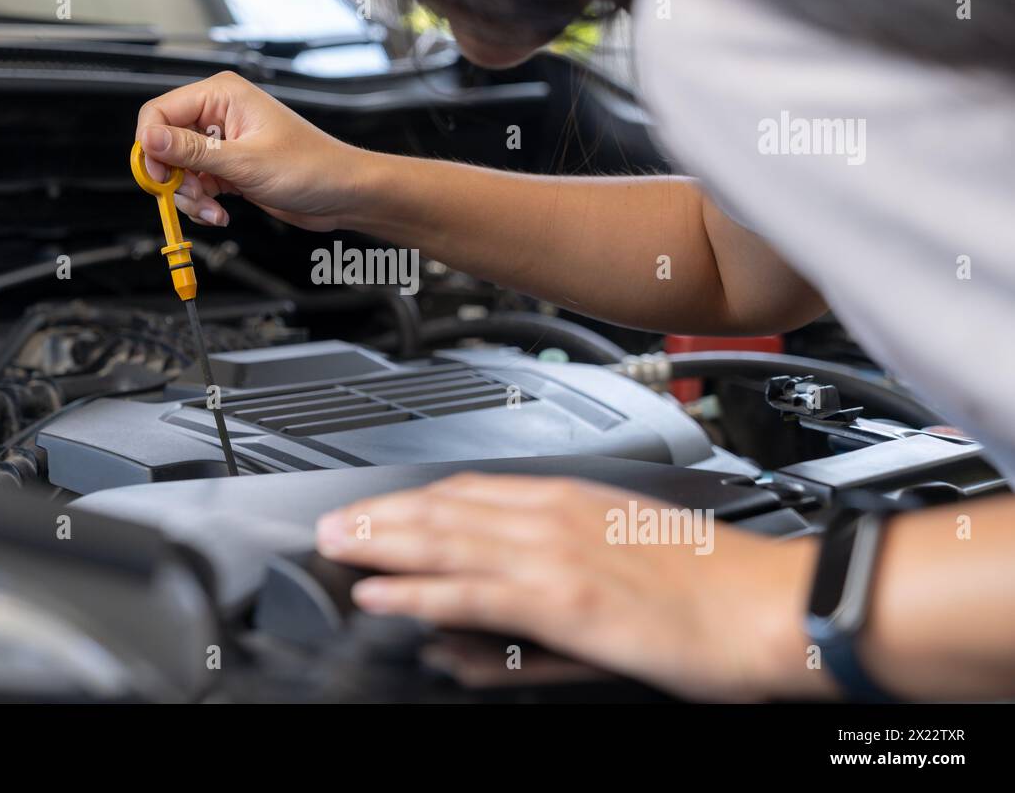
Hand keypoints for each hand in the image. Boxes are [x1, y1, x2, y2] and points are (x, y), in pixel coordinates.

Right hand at [136, 71, 379, 231]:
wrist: (342, 193)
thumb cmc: (311, 167)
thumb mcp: (245, 162)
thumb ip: (193, 151)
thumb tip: (150, 138)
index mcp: (222, 95)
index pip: (158, 111)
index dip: (150, 145)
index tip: (158, 176)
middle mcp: (218, 114)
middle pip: (164, 143)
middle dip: (173, 177)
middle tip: (190, 196)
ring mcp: (223, 142)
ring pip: (178, 169)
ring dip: (189, 196)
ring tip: (212, 210)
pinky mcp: (228, 167)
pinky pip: (196, 185)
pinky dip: (202, 203)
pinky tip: (221, 213)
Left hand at [315, 473, 833, 700]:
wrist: (775, 604)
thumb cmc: (714, 585)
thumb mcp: (625, 572)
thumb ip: (555, 586)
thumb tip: (495, 612)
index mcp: (574, 501)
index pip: (474, 490)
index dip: (415, 500)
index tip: (377, 508)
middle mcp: (556, 517)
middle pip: (446, 509)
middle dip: (379, 518)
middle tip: (328, 527)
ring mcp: (556, 556)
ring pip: (447, 542)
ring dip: (381, 544)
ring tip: (335, 549)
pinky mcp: (563, 600)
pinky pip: (473, 592)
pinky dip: (418, 592)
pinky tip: (382, 595)